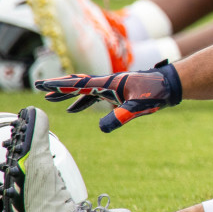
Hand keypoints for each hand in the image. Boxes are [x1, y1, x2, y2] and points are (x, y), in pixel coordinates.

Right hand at [35, 63, 182, 132]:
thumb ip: (121, 116)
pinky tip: (75, 109)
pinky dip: (82, 101)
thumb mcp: (139, 106)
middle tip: (40, 87)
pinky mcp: (118, 92)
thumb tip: (102, 128)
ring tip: (51, 99)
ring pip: (85, 90)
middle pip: (79, 83)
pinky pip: (94, 96)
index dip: (61, 85)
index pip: (81, 83)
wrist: (171, 85)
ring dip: (68, 94)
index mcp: (110, 83)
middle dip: (59, 86)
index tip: (43, 85)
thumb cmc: (157, 92)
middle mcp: (109, 83)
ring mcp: (113, 87)